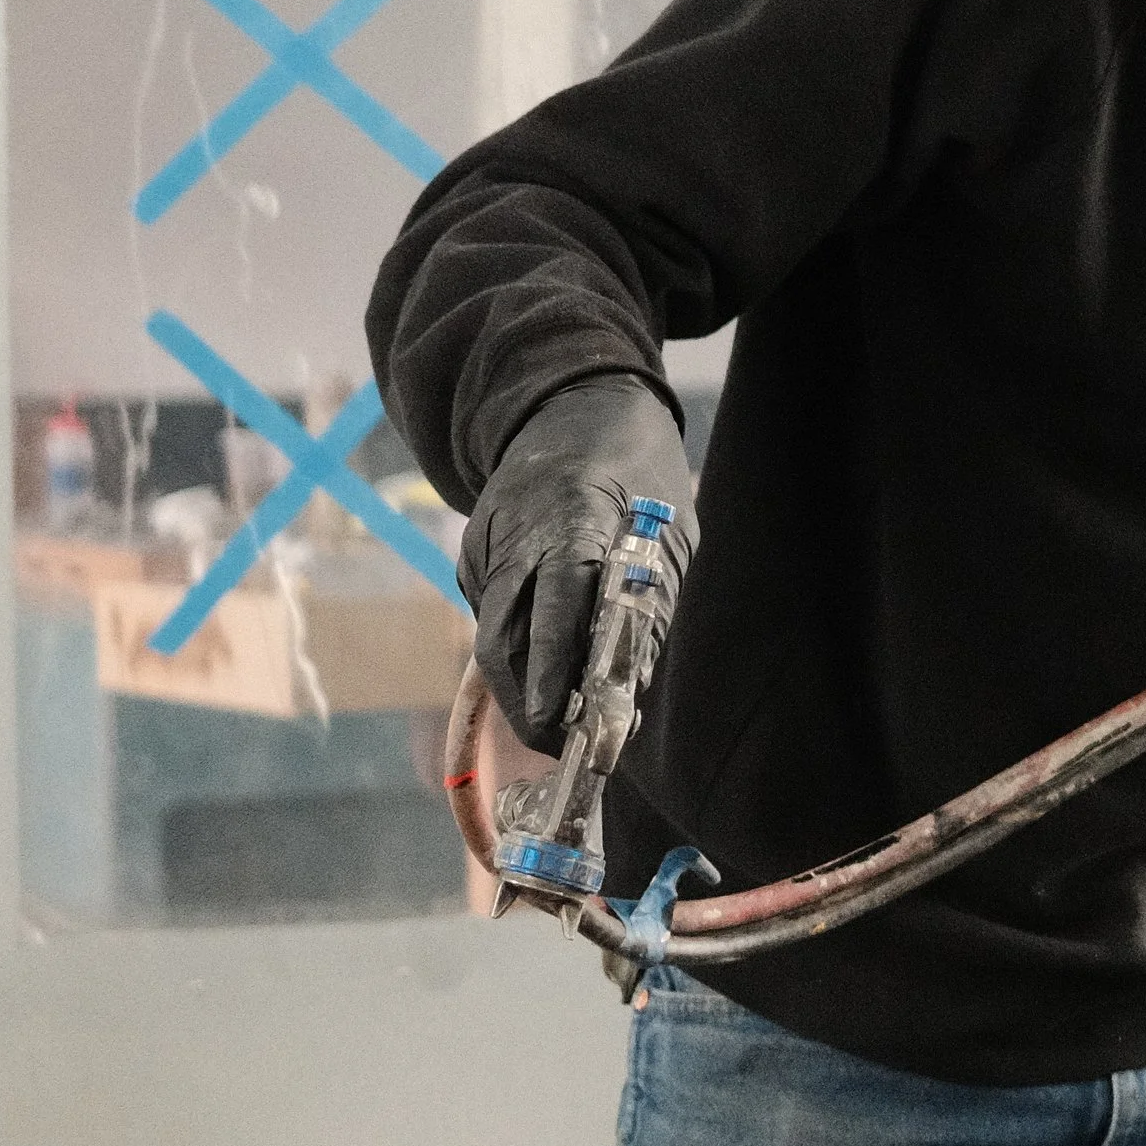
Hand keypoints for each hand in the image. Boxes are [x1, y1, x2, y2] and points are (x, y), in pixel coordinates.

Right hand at [459, 378, 695, 747]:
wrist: (573, 400)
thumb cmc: (641, 473)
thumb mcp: (671, 538)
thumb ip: (650, 612)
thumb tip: (629, 694)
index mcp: (573, 523)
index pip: (554, 613)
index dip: (554, 677)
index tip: (562, 727)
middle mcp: (516, 535)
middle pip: (504, 640)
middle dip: (529, 703)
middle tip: (562, 745)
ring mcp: (486, 542)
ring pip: (493, 634)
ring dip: (523, 683)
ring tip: (562, 717)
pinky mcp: (474, 551)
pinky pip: (492, 612)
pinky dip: (518, 646)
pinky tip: (550, 658)